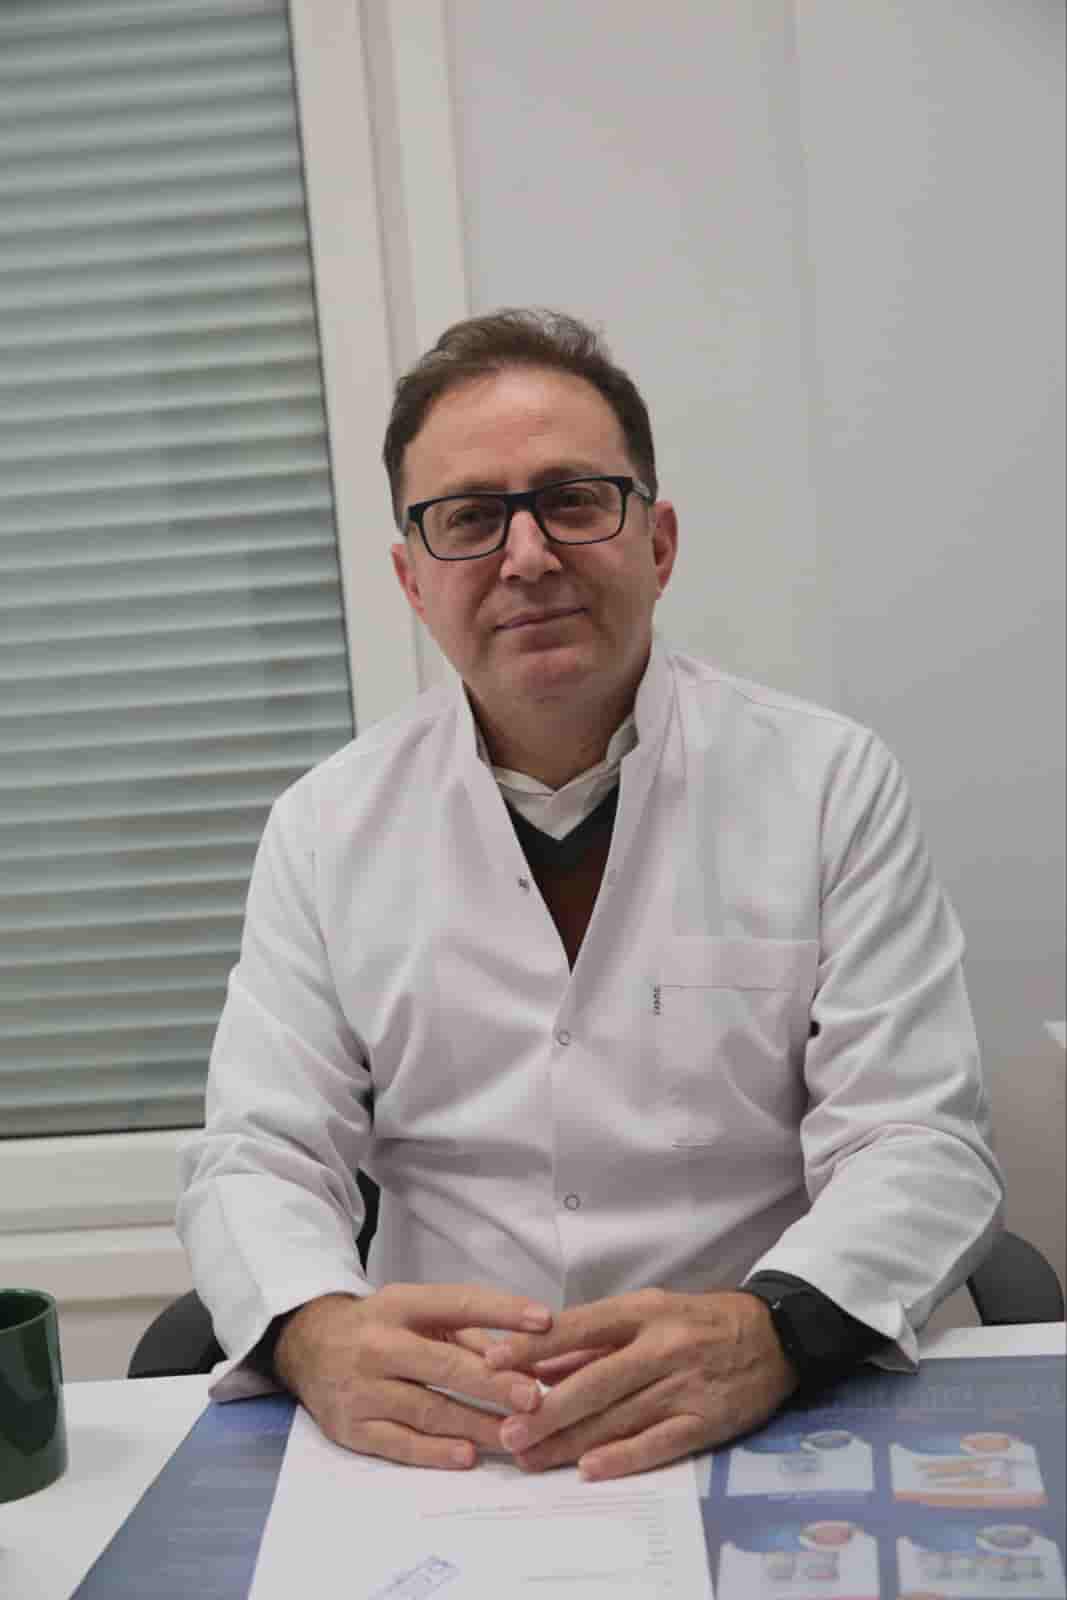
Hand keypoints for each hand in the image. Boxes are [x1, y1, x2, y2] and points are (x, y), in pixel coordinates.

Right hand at [274, 1286, 551, 1469]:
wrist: (307, 1346)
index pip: (457, 1303)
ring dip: (475, 1424)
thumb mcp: (416, 1312)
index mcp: (400, 1304)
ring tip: (515, 1434)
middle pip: (444, 1365)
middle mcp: (378, 1344)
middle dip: (493, 1383)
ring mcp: (361, 1388)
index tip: (544, 1321)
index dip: (502, 1311)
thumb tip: (520, 1362)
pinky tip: (467, 1455)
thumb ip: (467, 1333)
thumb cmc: (379, 1327)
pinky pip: (399, 1443)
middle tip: (535, 1398)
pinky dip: (435, 1451)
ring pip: (427, 1409)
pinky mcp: (351, 1427)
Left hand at [484, 1288, 797, 1480]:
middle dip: (545, 1409)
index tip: (493, 1361)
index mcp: (643, 1311)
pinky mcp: (706, 1420)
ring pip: (618, 1416)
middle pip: (594, 1380)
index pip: (580, 1326)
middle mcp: (662, 1346)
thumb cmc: (699, 1321)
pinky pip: (658, 1442)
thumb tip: (540, 1364)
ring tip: (531, 1456)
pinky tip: (590, 1467)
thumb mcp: (649, 1312)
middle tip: (506, 1430)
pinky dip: (623, 1456)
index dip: (535, 1346)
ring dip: (570, 1440)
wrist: (775, 1334)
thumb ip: (596, 1339)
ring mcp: (685, 1384)